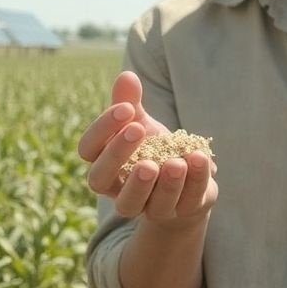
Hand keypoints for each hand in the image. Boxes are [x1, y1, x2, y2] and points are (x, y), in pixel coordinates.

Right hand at [77, 71, 216, 224]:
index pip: (87, 150)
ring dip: (157, 182)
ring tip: (174, 161)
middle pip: (99, 180)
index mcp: (104, 163)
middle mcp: (117, 189)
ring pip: (136, 203)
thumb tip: (126, 75)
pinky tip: (198, 158)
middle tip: (137, 130)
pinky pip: (183, 201)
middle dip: (116, 155)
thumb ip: (130, 103)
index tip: (126, 109)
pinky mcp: (179, 212)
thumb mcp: (141, 124)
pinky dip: (193, 180)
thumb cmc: (154, 149)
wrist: (187, 181)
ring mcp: (146, 207)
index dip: (102, 130)